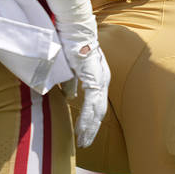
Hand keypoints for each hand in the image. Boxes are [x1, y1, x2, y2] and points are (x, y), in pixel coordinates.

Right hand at [55, 17, 111, 147]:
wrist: (74, 29)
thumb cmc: (70, 45)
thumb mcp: (71, 69)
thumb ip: (71, 83)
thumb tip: (70, 96)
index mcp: (99, 76)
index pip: (98, 103)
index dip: (92, 119)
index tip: (86, 133)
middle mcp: (104, 79)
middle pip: (100, 111)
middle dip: (93, 129)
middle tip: (85, 144)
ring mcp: (100, 79)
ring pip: (98, 111)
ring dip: (90, 128)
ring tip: (83, 142)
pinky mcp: (94, 79)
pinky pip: (92, 104)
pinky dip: (87, 119)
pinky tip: (82, 130)